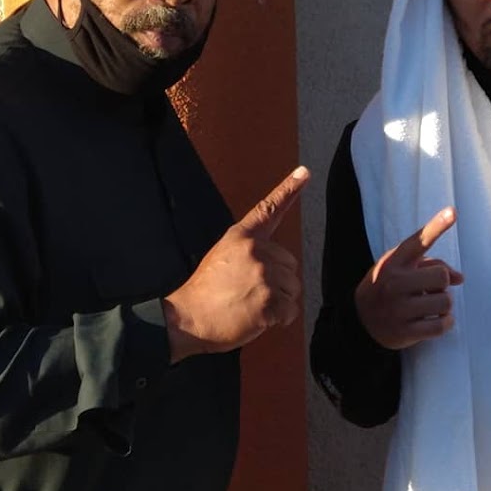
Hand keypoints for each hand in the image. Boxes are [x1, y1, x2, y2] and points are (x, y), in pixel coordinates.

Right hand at [163, 167, 308, 361]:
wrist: (187, 318)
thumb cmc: (204, 292)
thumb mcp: (223, 256)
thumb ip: (249, 251)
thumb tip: (275, 261)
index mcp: (241, 236)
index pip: (269, 209)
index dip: (289, 189)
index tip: (304, 172)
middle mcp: (255, 250)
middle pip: (291, 264)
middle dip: (278, 282)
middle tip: (250, 293)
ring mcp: (263, 274)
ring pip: (293, 288)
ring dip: (279, 302)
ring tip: (251, 305)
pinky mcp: (268, 299)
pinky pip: (290, 310)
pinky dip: (280, 319)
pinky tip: (258, 318)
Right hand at [355, 207, 461, 349]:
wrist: (359, 320)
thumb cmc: (386, 287)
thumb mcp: (400, 268)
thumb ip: (430, 265)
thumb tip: (460, 278)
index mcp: (395, 261)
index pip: (419, 240)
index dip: (437, 225)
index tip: (453, 211)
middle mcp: (395, 282)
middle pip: (441, 276)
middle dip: (442, 284)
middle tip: (430, 290)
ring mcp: (398, 308)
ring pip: (445, 302)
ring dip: (444, 305)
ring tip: (431, 306)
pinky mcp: (404, 331)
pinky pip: (440, 325)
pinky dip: (445, 323)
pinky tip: (436, 321)